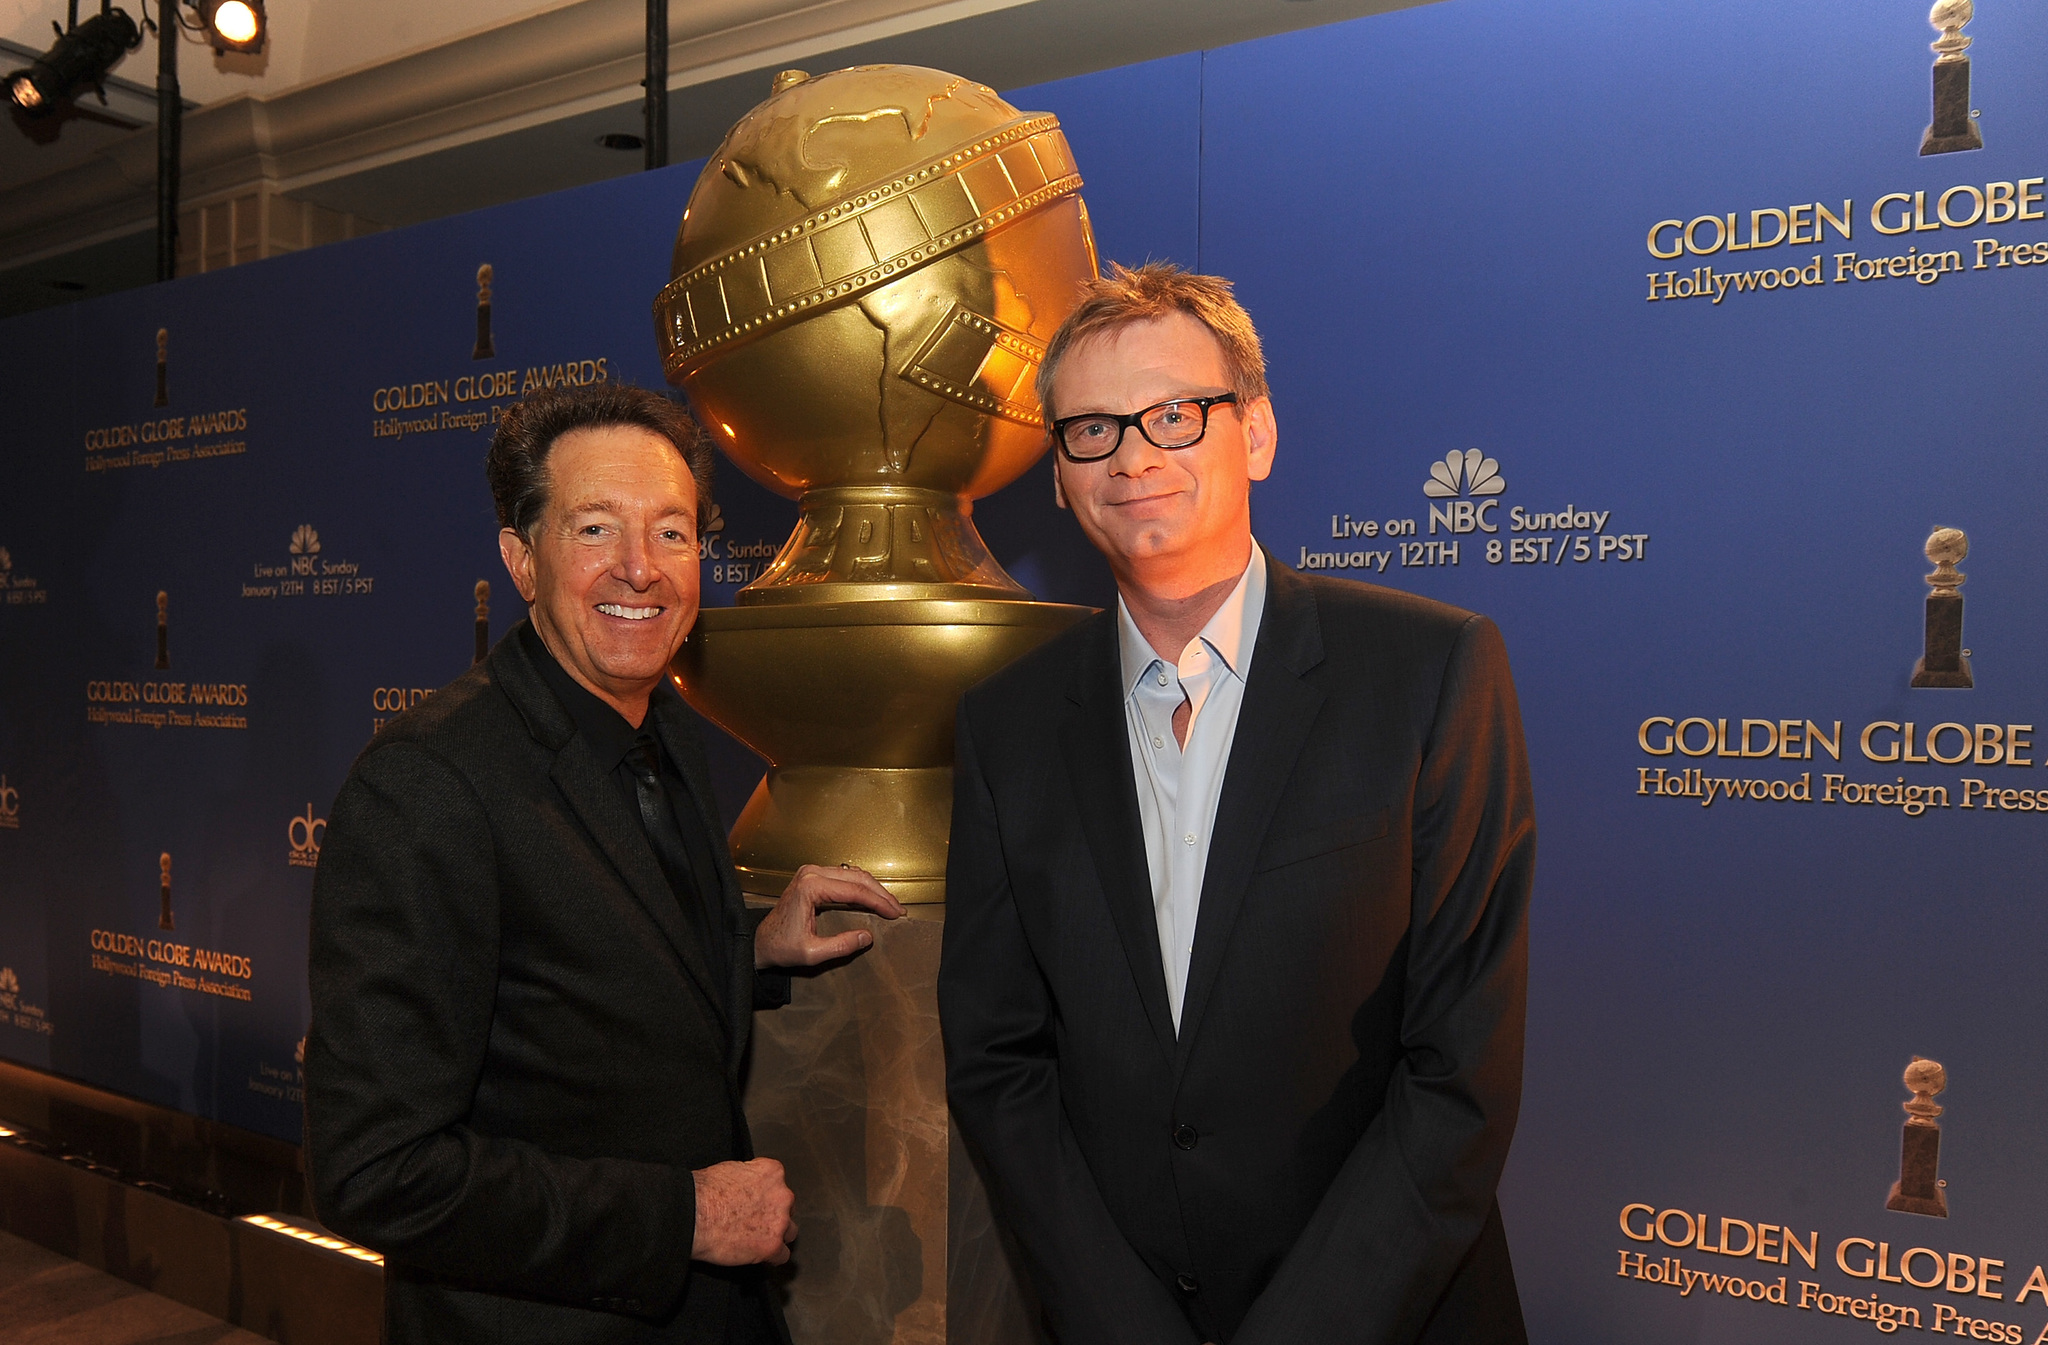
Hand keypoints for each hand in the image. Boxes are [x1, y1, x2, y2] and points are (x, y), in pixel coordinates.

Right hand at [691, 1158, 796, 1265]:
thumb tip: (748, 1186)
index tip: (758, 1203)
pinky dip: (773, 1257)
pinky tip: (762, 1256)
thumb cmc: (704, 1192)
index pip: (779, 1185)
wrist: (694, 1215)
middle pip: (787, 1208)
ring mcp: (779, 1222)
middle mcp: (782, 1196)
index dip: (767, 1196)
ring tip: (758, 1240)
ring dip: (776, 1235)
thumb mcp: (731, 1169)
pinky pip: (782, 1255)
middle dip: (774, 1215)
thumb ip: (749, 1177)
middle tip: (755, 1222)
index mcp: (772, 1173)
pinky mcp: (772, 1246)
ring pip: (789, 1232)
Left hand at [754, 863, 905, 969]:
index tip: (894, 914)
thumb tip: (867, 937)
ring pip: (853, 874)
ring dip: (873, 888)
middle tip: (897, 909)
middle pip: (857, 878)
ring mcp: (810, 872)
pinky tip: (872, 897)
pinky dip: (861, 885)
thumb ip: (840, 946)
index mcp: (810, 887)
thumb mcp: (812, 953)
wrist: (761, 941)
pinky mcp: (812, 876)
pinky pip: (843, 875)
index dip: (879, 902)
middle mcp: (810, 874)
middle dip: (881, 894)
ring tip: (889, 904)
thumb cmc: (780, 946)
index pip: (855, 891)